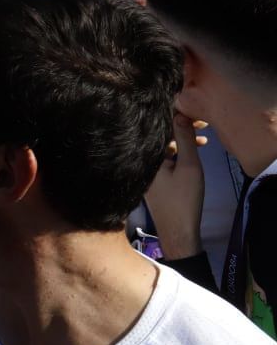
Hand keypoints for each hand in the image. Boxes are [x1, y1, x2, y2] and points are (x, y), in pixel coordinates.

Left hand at [144, 114, 208, 258]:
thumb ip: (185, 140)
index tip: (196, 116)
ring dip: (181, 140)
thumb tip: (180, 114)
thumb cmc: (184, 199)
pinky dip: (176, 152)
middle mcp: (140, 160)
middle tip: (202, 124)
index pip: (158, 127)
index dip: (177, 117)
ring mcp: (144, 169)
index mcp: (146, 155)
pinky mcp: (150, 177)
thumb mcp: (189, 166)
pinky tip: (192, 151)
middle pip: (159, 136)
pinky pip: (162, 156)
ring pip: (162, 146)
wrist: (177, 230)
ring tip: (203, 138)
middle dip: (180, 127)